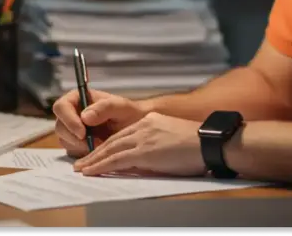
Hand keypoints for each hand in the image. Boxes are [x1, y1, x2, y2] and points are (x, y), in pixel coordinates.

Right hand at [52, 88, 148, 157]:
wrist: (135, 129)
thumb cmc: (129, 113)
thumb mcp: (121, 107)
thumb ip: (105, 107)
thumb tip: (85, 116)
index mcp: (78, 98)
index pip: (61, 107)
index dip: (68, 120)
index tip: (82, 132)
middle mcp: (72, 113)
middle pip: (60, 127)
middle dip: (75, 138)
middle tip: (94, 144)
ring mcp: (72, 129)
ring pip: (65, 140)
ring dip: (80, 147)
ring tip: (101, 145)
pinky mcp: (76, 144)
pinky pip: (72, 151)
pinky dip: (84, 153)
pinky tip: (98, 149)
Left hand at [73, 112, 205, 176]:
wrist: (209, 143)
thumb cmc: (198, 146)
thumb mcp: (172, 139)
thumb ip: (155, 145)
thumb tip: (144, 160)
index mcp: (151, 120)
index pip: (123, 134)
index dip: (108, 145)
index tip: (98, 153)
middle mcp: (144, 125)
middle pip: (113, 140)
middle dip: (96, 152)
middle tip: (82, 162)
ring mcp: (143, 138)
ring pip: (110, 149)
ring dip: (94, 160)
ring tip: (81, 169)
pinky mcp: (144, 151)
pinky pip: (116, 160)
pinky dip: (101, 166)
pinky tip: (91, 171)